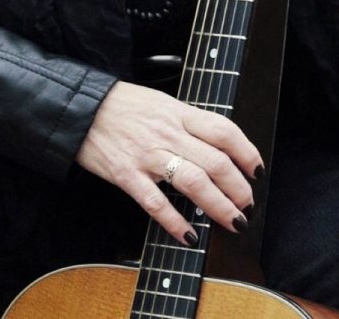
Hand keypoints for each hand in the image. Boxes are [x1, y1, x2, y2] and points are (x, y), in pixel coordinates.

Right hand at [76, 81, 261, 246]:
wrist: (81, 108)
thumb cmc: (122, 106)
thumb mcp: (162, 103)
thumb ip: (188, 123)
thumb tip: (218, 148)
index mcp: (179, 112)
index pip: (224, 131)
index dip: (247, 153)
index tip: (257, 171)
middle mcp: (167, 133)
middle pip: (215, 162)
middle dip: (239, 189)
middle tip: (248, 206)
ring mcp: (147, 155)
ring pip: (193, 182)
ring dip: (218, 206)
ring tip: (232, 222)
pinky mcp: (127, 176)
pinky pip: (156, 203)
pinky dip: (176, 222)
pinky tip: (190, 235)